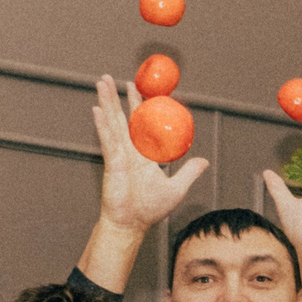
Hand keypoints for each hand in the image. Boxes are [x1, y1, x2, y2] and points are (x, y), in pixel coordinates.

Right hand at [92, 74, 209, 233]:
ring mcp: (119, 155)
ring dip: (107, 101)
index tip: (136, 88)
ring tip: (100, 82)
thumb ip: (189, 172)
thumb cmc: (149, 209)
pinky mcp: (112, 163)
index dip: (139, 105)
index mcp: (143, 153)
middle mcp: (129, 150)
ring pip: (112, 122)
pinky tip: (97, 109)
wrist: (132, 224)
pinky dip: (102, 124)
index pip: (140, 123)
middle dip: (117, 96)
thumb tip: (204, 161)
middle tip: (111, 77)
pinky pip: (107, 140)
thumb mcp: (176, 188)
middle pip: (122, 117)